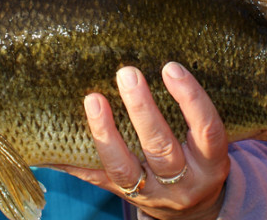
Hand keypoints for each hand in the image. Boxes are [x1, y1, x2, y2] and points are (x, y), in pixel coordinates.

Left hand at [61, 62, 228, 219]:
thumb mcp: (208, 142)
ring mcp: (152, 195)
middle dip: (142, 109)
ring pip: (125, 168)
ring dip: (105, 133)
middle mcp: (184, 183)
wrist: (194, 210)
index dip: (190, 99)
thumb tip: (168, 62)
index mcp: (211, 163)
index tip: (170, 67)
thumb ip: (194, 111)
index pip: (206, 129)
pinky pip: (97, 180)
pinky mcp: (126, 198)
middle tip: (127, 73)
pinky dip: (75, 161)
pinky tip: (56, 143)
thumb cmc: (199, 159)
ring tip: (93, 99)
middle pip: (161, 148)